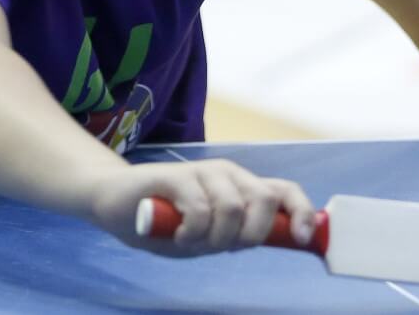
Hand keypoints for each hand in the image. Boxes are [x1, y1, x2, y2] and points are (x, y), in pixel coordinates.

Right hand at [87, 160, 315, 256]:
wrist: (114, 202)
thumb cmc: (163, 222)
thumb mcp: (206, 236)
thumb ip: (235, 236)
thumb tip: (270, 240)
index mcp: (240, 187)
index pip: (284, 192)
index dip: (302, 213)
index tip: (304, 238)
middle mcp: (228, 174)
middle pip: (265, 200)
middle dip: (250, 235)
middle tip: (219, 246)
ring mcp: (203, 171)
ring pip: (233, 208)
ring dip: (214, 238)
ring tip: (191, 239)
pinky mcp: (176, 175)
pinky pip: (200, 209)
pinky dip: (192, 232)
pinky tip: (177, 234)